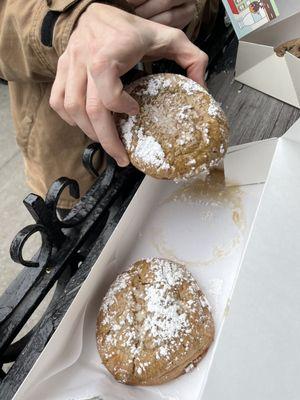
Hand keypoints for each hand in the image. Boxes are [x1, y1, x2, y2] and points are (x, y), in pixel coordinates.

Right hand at [50, 4, 207, 166]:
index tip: (136, 112)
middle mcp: (85, 58)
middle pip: (89, 109)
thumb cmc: (132, 28)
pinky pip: (58, 102)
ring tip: (108, 143)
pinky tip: (86, 125)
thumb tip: (201, 88)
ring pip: (71, 110)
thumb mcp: (169, 37)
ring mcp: (70, 65)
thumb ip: (191, 58)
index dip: (120, 106)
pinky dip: (70, 119)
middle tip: (122, 157)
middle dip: (107, 140)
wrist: (95, 9)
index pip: (106, 86)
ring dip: (90, 132)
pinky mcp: (61, 71)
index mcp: (112, 50)